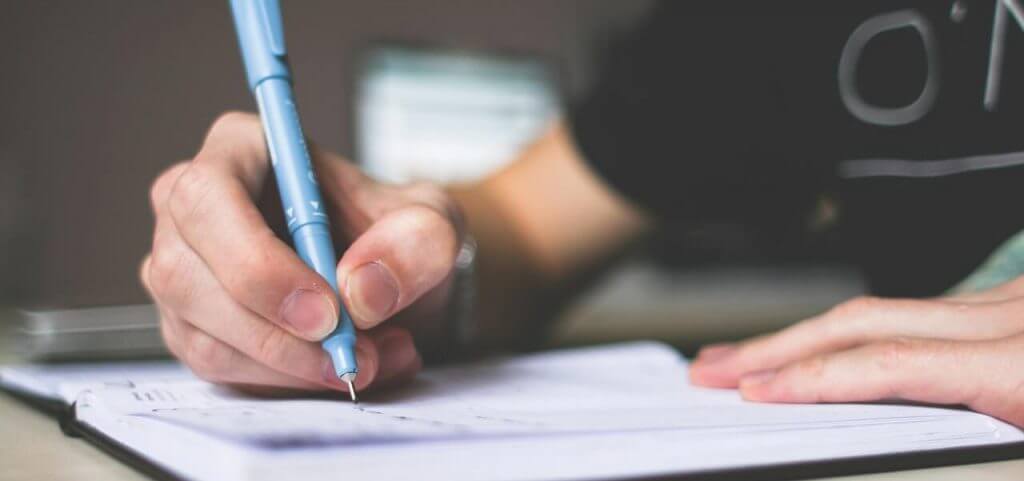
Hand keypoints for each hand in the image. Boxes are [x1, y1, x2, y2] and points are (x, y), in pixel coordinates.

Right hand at [141, 112, 463, 393]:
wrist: (392, 279)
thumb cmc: (397, 234)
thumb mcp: (433, 223)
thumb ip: (415, 242)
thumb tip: (362, 291)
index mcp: (241, 149)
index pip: (208, 198)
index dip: (257, 262)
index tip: (326, 311)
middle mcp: (192, 207)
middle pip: (187, 275)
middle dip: (276, 333)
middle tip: (351, 355)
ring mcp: (183, 271)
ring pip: (204, 335)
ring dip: (292, 366)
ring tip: (370, 359)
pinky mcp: (192, 327)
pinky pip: (221, 369)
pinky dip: (287, 382)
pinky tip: (341, 368)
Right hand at [690, 277, 1023, 426]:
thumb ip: (977, 437)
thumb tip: (881, 422)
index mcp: (1023, 366)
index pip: (889, 364)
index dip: (810, 377)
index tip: (752, 392)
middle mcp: (1010, 318)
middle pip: (862, 321)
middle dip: (776, 345)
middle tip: (713, 367)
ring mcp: (1009, 301)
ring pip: (880, 308)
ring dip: (806, 334)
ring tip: (750, 357)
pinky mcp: (1010, 300)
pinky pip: (916, 309)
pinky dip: (857, 329)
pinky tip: (825, 343)